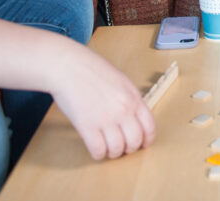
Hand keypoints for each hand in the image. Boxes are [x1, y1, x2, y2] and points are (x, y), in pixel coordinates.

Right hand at [50, 45, 155, 159]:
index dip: (147, 140)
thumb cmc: (91, 70)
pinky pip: (98, 150)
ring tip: (107, 149)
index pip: (149, 126)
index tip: (143, 144)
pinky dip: (98, 154)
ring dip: (113, 153)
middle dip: (129, 149)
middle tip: (122, 147)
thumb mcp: (120, 82)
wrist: (69, 66)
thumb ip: (129, 99)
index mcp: (133, 98)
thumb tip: (133, 118)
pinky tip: (96, 150)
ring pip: (117, 149)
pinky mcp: (87, 126)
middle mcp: (123, 110)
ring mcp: (106, 119)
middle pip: (134, 141)